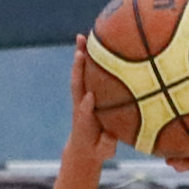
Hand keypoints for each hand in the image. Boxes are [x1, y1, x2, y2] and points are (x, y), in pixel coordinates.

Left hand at [67, 37, 119, 161]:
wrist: (83, 147)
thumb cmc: (98, 150)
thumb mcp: (104, 150)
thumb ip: (107, 143)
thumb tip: (110, 135)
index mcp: (85, 121)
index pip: (85, 110)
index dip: (87, 104)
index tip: (90, 96)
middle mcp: (81, 105)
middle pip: (78, 85)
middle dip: (78, 70)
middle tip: (79, 53)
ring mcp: (81, 97)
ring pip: (80, 75)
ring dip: (80, 56)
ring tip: (81, 38)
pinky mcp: (84, 92)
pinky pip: (85, 72)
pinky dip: (86, 58)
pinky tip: (90, 42)